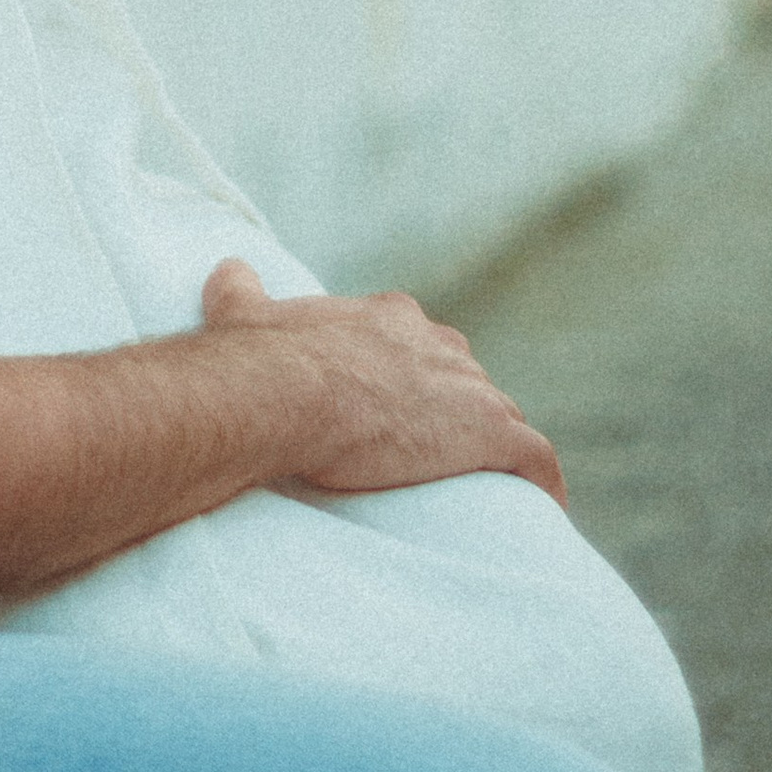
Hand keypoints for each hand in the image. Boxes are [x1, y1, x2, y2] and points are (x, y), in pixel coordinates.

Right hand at [199, 259, 567, 506]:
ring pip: (500, 413)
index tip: (401, 400)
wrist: (286, 391)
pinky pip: (534, 456)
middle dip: (456, 408)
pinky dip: (541, 478)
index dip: (413, 371)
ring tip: (481, 483)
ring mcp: (467, 387)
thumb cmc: (263, 358)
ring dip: (495, 442)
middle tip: (434, 448)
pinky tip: (543, 502)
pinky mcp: (488, 432)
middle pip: (464, 377)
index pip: (419, 340)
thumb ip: (242, 290)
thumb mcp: (245, 314)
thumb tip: (228, 270)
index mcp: (389, 316)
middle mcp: (437, 343)